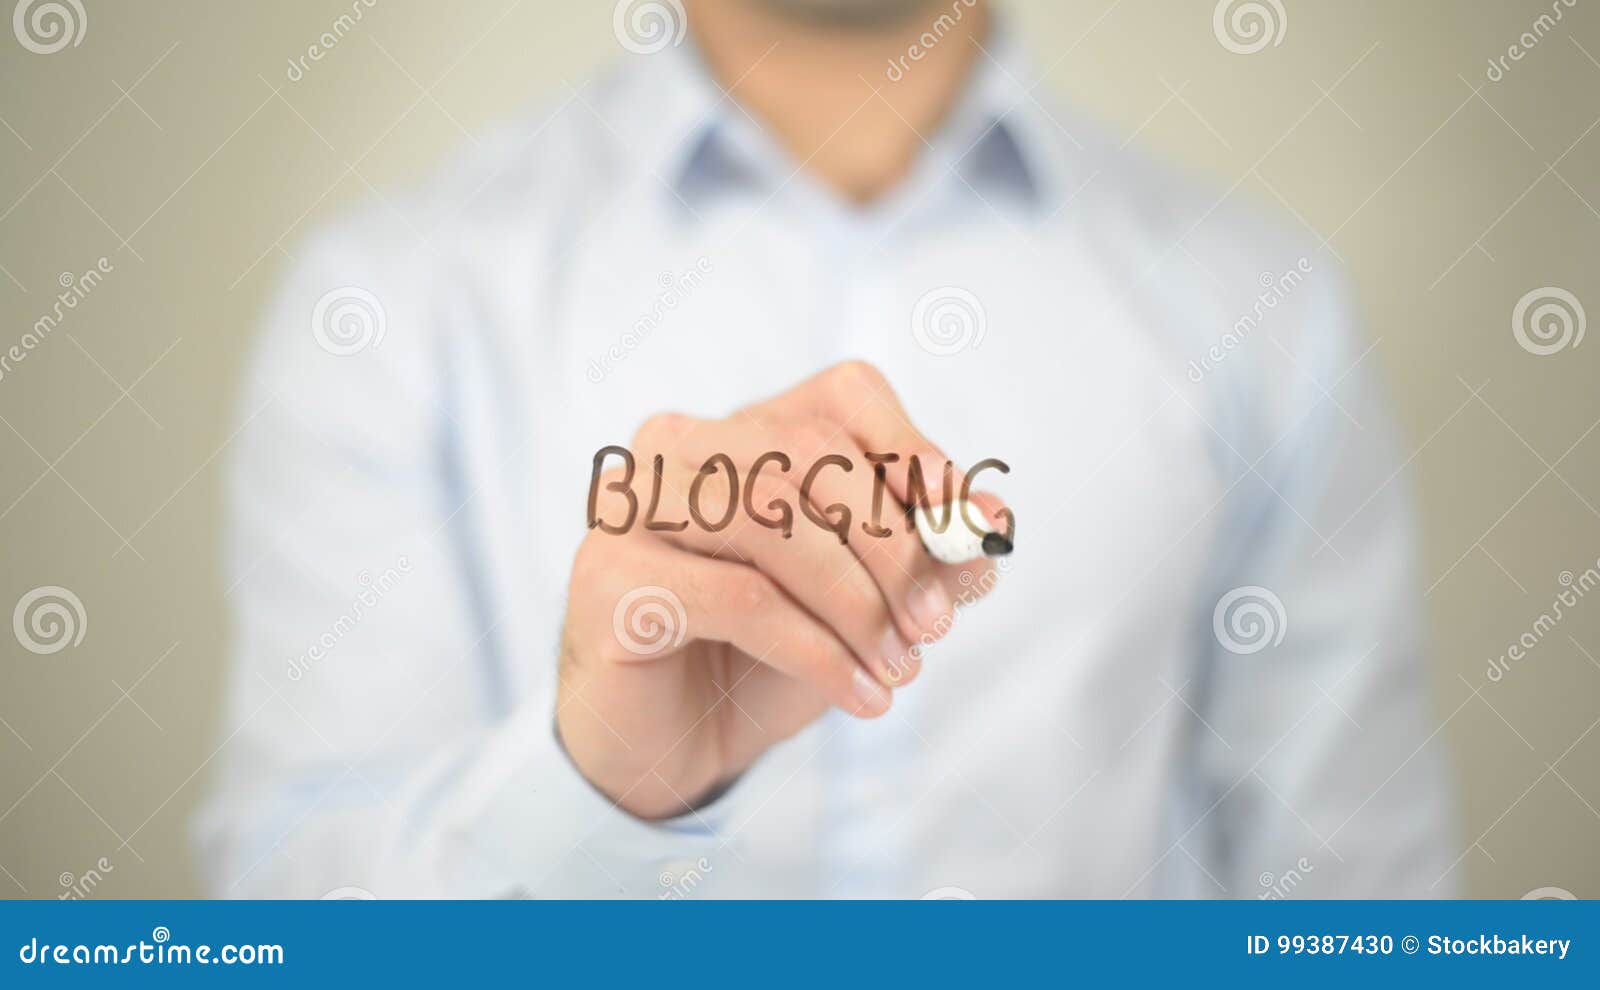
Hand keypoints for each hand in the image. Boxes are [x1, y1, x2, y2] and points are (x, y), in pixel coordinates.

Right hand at [556, 361, 1004, 818]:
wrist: (669, 746)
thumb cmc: (761, 657)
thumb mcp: (862, 605)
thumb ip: (923, 557)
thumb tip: (990, 520)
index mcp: (743, 431)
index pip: (842, 396)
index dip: (914, 449)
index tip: (969, 523)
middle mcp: (677, 446)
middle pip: (809, 453)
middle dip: (892, 543)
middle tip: (936, 625)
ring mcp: (631, 505)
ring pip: (769, 517)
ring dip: (855, 601)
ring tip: (897, 669)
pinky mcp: (608, 576)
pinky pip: (737, 596)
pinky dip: (816, 650)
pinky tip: (858, 696)